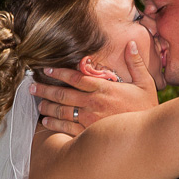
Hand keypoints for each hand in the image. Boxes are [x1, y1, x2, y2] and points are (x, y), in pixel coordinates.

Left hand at [29, 41, 159, 135]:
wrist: (147, 134)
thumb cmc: (147, 108)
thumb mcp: (145, 83)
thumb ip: (135, 63)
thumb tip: (130, 43)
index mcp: (104, 88)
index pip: (76, 77)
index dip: (59, 73)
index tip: (46, 70)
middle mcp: (93, 103)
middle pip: (63, 94)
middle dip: (45, 89)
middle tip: (31, 86)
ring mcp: (89, 119)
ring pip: (61, 111)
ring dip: (47, 106)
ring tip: (38, 103)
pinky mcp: (88, 133)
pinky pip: (66, 128)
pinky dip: (54, 124)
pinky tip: (46, 121)